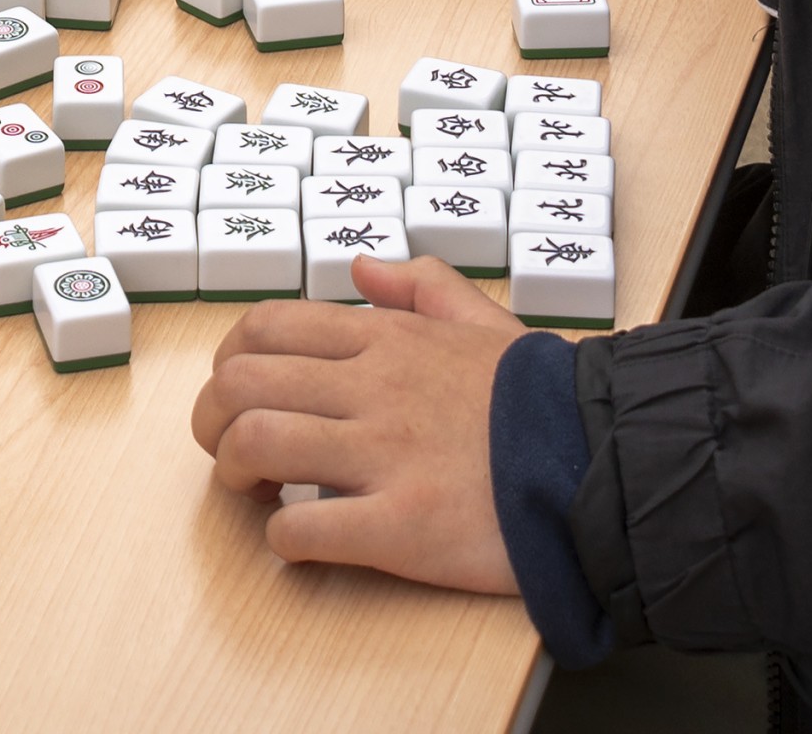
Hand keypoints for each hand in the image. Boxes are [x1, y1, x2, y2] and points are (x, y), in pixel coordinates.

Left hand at [191, 252, 523, 593]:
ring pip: (256, 443)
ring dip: (234, 474)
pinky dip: (282, 542)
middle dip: (212, 421)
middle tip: (231, 453)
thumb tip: (360, 267)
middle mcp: (373, 388)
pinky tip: (300, 543)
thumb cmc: (539, 400)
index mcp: (386, 338)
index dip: (229, 364)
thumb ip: (421, 285)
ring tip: (257, 495)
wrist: (600, 462)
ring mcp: (384, 456)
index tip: (239, 396)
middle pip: (240, 383)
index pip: (264, 328)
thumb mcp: (483, 320)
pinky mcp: (401, 527)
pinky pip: (304, 532)